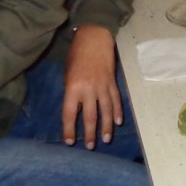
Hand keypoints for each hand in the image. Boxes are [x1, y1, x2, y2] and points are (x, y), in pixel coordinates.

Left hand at [61, 24, 123, 148]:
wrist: (94, 39)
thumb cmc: (76, 55)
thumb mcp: (67, 74)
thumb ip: (71, 92)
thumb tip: (75, 108)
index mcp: (73, 88)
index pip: (70, 113)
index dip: (69, 129)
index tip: (70, 141)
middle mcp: (88, 89)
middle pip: (90, 116)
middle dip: (90, 133)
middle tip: (90, 146)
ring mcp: (103, 86)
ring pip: (106, 111)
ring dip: (106, 127)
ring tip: (106, 139)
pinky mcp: (112, 82)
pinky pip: (116, 100)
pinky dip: (117, 112)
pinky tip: (118, 122)